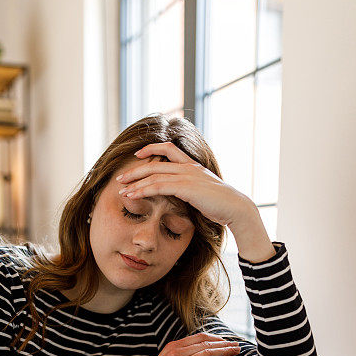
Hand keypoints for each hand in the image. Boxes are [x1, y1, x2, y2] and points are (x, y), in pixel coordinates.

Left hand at [117, 140, 255, 229]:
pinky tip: (132, 195)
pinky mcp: (185, 187)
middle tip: (120, 178)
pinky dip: (142, 190)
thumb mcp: (204, 192)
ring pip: (153, 175)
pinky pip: (158, 186)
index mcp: (192, 165)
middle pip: (155, 163)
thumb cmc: (221, 204)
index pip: (169, 148)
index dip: (151, 149)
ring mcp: (186, 176)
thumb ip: (191, 189)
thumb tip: (183, 194)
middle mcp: (188, 167)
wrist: (235, 207)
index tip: (138, 156)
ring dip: (134, 182)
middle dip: (135, 170)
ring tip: (121, 190)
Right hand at [130, 333, 240, 355]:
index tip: (225, 341)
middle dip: (224, 343)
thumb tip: (199, 353)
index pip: (199, 337)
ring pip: (208, 353)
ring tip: (236, 352)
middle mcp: (176, 352)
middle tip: (236, 344)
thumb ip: (179, 355)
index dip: (215, 338)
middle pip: (206, 343)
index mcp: (172, 346)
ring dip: (225, 351)